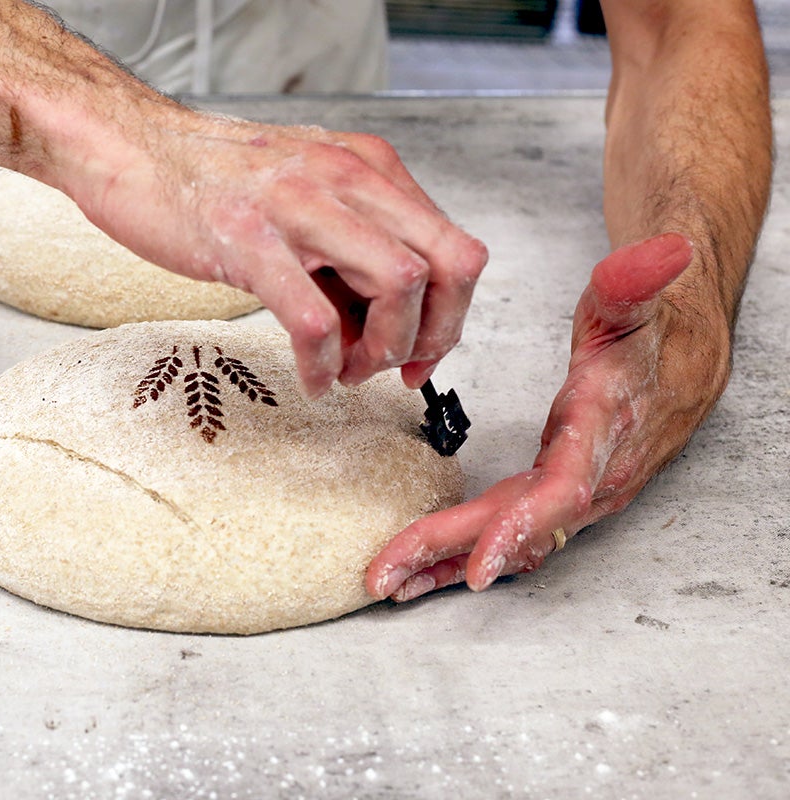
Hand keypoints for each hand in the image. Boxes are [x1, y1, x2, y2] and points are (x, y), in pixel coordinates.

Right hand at [75, 112, 487, 396]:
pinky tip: (310, 378)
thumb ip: (353, 246)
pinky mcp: (251, 242)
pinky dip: (322, 366)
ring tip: (344, 370)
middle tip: (395, 369)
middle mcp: (347, 178)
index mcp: (369, 168)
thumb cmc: (214, 181)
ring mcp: (300, 207)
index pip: (455, 247)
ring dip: (381, 349)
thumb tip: (383, 323)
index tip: (420, 354)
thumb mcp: (307, 195)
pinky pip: (315, 320)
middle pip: (446, 265)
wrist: (133, 150)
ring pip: (397, 286)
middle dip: (431, 336)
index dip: (450, 316)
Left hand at [365, 232, 729, 601]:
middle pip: (515, 527)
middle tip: (385, 576)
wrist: (684, 366)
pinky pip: (509, 536)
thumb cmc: (649, 337)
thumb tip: (665, 250)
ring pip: (508, 540)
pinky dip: (462, 555)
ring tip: (389, 582)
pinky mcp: (556, 498)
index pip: (562, 491)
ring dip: (446, 564)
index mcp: (601, 431)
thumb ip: (635, 283)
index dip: (520, 528)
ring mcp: (573, 495)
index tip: (479, 564)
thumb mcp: (632, 305)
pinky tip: (423, 571)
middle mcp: (589, 478)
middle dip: (448, 553)